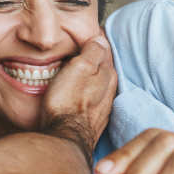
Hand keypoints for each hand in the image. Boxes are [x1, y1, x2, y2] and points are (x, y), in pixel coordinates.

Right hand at [41, 34, 116, 161]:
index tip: (87, 35)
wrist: (64, 138)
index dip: (95, 41)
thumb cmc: (67, 103)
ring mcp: (102, 108)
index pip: (105, 50)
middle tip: (82, 50)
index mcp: (107, 74)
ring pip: (98, 86)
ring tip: (78, 71)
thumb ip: (92, 52)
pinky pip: (91, 101)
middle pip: (103, 68)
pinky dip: (86, 94)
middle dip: (94, 59)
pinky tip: (77, 95)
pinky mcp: (92, 121)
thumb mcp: (79, 68)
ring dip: (90, 78)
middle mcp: (109, 91)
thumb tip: (100, 39)